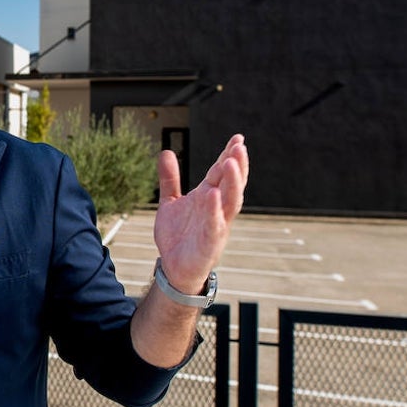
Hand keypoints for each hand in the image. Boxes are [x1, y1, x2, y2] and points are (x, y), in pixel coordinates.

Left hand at [152, 134, 248, 292]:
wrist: (172, 267)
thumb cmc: (178, 235)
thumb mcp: (170, 202)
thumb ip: (170, 179)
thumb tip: (167, 152)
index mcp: (209, 197)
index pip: (222, 173)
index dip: (229, 156)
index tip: (238, 138)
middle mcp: (217, 209)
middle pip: (232, 184)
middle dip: (237, 166)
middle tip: (239, 146)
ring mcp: (216, 226)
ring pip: (231, 202)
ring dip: (232, 183)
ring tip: (230, 163)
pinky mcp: (210, 244)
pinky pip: (214, 225)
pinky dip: (214, 211)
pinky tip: (213, 195)